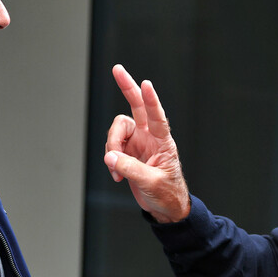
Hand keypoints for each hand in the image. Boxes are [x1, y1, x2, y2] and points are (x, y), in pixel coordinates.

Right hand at [103, 64, 190, 222]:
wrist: (165, 207)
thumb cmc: (167, 193)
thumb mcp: (151, 183)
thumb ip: (130, 168)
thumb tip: (110, 157)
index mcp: (163, 141)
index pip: (157, 116)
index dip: (151, 100)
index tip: (146, 84)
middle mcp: (150, 136)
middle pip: (136, 105)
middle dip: (126, 87)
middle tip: (117, 69)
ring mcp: (138, 142)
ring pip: (117, 130)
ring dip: (112, 146)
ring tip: (116, 169)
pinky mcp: (127, 151)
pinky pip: (112, 146)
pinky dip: (110, 159)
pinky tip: (117, 175)